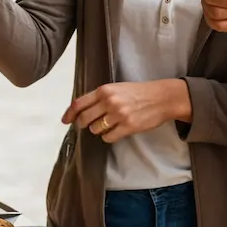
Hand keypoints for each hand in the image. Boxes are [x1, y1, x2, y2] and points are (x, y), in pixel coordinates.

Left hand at [61, 80, 189, 142]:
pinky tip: (116, 131)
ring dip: (98, 130)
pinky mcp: (128, 127)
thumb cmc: (138, 92)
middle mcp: (109, 102)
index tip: (65, 121)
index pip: (79, 103)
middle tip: (88, 125)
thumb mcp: (116, 89)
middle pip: (84, 119)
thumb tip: (80, 110)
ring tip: (109, 124)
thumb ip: (99, 97)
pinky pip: (108, 138)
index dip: (69, 114)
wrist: (161, 97)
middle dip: (83, 124)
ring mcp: (118, 115)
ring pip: (95, 129)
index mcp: (104, 90)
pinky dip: (109, 136)